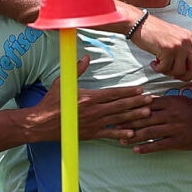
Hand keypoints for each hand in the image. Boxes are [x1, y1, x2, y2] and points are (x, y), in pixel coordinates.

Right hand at [34, 56, 151, 141]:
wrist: (41, 123)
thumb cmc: (52, 102)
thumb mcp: (63, 82)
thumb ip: (77, 70)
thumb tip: (86, 57)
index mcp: (89, 97)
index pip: (113, 93)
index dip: (128, 91)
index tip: (140, 89)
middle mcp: (94, 111)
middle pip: (120, 105)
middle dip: (137, 102)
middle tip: (150, 100)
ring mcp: (93, 123)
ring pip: (118, 119)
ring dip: (134, 116)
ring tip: (147, 113)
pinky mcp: (91, 134)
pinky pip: (109, 134)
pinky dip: (121, 133)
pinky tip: (133, 133)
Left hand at [125, 94, 191, 153]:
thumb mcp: (178, 100)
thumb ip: (161, 101)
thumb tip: (142, 99)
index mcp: (170, 102)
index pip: (146, 104)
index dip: (131, 108)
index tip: (119, 111)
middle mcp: (171, 114)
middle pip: (145, 118)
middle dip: (128, 122)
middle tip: (113, 126)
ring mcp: (174, 129)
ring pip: (149, 132)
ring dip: (133, 136)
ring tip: (121, 139)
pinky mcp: (177, 142)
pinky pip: (158, 145)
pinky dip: (146, 148)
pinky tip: (135, 150)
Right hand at [131, 15, 191, 80]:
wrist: (140, 24)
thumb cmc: (155, 31)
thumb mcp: (176, 35)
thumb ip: (185, 46)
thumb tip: (188, 65)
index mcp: (190, 37)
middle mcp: (187, 41)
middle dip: (189, 76)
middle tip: (178, 76)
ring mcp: (178, 45)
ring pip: (179, 71)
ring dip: (169, 72)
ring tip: (161, 65)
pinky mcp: (167, 50)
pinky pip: (165, 69)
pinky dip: (158, 69)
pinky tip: (154, 63)